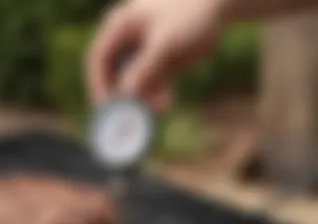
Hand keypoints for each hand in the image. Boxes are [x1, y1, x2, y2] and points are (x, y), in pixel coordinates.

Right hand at [87, 0, 229, 110]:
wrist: (218, 8)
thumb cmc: (190, 14)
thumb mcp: (166, 40)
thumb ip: (146, 66)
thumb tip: (127, 93)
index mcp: (120, 28)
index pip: (98, 60)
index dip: (98, 84)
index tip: (106, 107)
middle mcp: (128, 43)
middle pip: (115, 76)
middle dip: (122, 98)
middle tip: (130, 119)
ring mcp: (144, 56)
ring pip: (135, 85)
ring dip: (143, 101)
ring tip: (159, 108)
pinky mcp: (160, 66)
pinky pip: (153, 87)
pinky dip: (157, 97)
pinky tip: (168, 104)